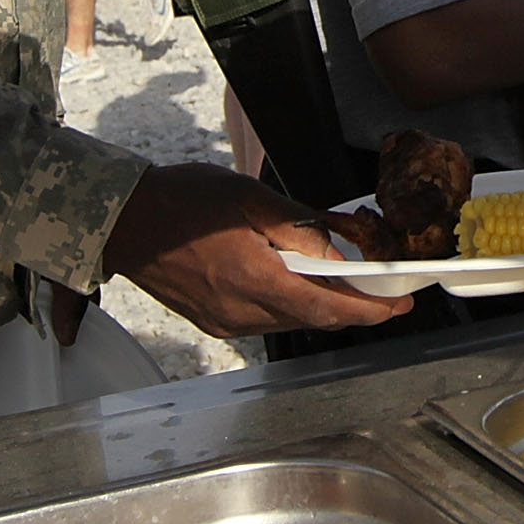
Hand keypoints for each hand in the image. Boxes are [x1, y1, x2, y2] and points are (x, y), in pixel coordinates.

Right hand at [103, 164, 411, 334]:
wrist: (125, 221)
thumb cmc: (183, 201)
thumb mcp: (250, 200)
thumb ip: (299, 229)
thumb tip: (340, 249)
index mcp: (253, 279)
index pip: (325, 308)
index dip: (368, 311)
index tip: (398, 306)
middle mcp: (240, 311)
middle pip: (312, 318)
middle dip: (351, 307)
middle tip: (381, 292)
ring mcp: (225, 322)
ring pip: (290, 321)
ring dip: (319, 304)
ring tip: (342, 280)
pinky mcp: (213, 322)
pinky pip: (265, 320)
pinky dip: (289, 304)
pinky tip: (296, 282)